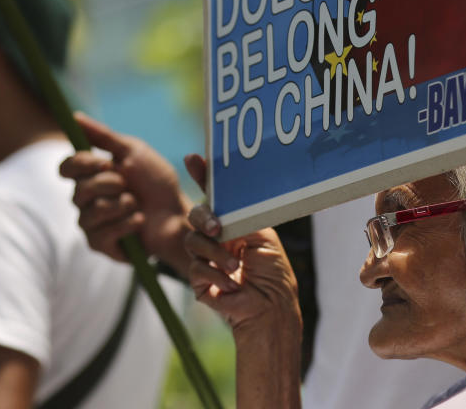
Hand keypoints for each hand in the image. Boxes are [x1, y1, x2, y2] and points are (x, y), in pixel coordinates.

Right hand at [59, 113, 192, 273]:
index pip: (66, 168)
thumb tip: (75, 116)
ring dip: (122, 204)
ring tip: (137, 203)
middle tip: (128, 184)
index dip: (81, 164)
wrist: (178, 210)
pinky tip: (140, 219)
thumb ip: (103, 136)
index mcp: (90, 175)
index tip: (105, 161)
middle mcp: (85, 200)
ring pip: (91, 213)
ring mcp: (91, 224)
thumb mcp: (133, 151)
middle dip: (109, 184)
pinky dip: (127, 223)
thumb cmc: (156, 181)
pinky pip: (103, 234)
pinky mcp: (101, 245)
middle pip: (79, 191)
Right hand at [184, 154, 300, 334]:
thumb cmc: (274, 273)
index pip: (216, 196)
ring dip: (215, 253)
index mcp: (235, 222)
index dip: (202, 176)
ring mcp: (206, 257)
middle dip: (204, 218)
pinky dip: (214, 274)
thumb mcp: (262, 237)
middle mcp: (218, 237)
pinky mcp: (199, 278)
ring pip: (192, 240)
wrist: (271, 307)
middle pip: (196, 214)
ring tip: (235, 268)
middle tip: (217, 228)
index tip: (192, 158)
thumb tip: (220, 208)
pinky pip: (195, 267)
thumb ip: (241, 218)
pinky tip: (231, 284)